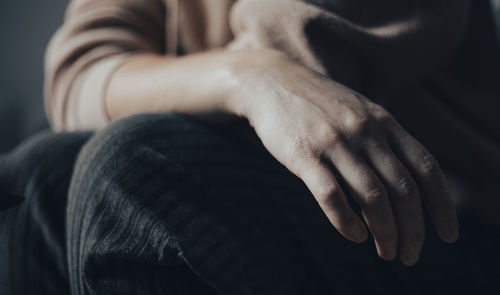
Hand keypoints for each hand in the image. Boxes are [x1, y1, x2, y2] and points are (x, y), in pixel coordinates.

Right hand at [227, 50, 458, 265]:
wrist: (272, 82)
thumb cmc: (319, 104)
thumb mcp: (360, 111)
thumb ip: (384, 139)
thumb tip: (406, 183)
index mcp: (383, 122)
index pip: (426, 168)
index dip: (443, 205)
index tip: (448, 234)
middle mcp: (364, 132)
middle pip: (403, 189)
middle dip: (413, 230)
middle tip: (410, 255)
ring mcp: (334, 142)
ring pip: (372, 197)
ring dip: (385, 232)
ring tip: (387, 253)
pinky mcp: (304, 155)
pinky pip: (332, 197)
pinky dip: (347, 223)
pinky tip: (354, 236)